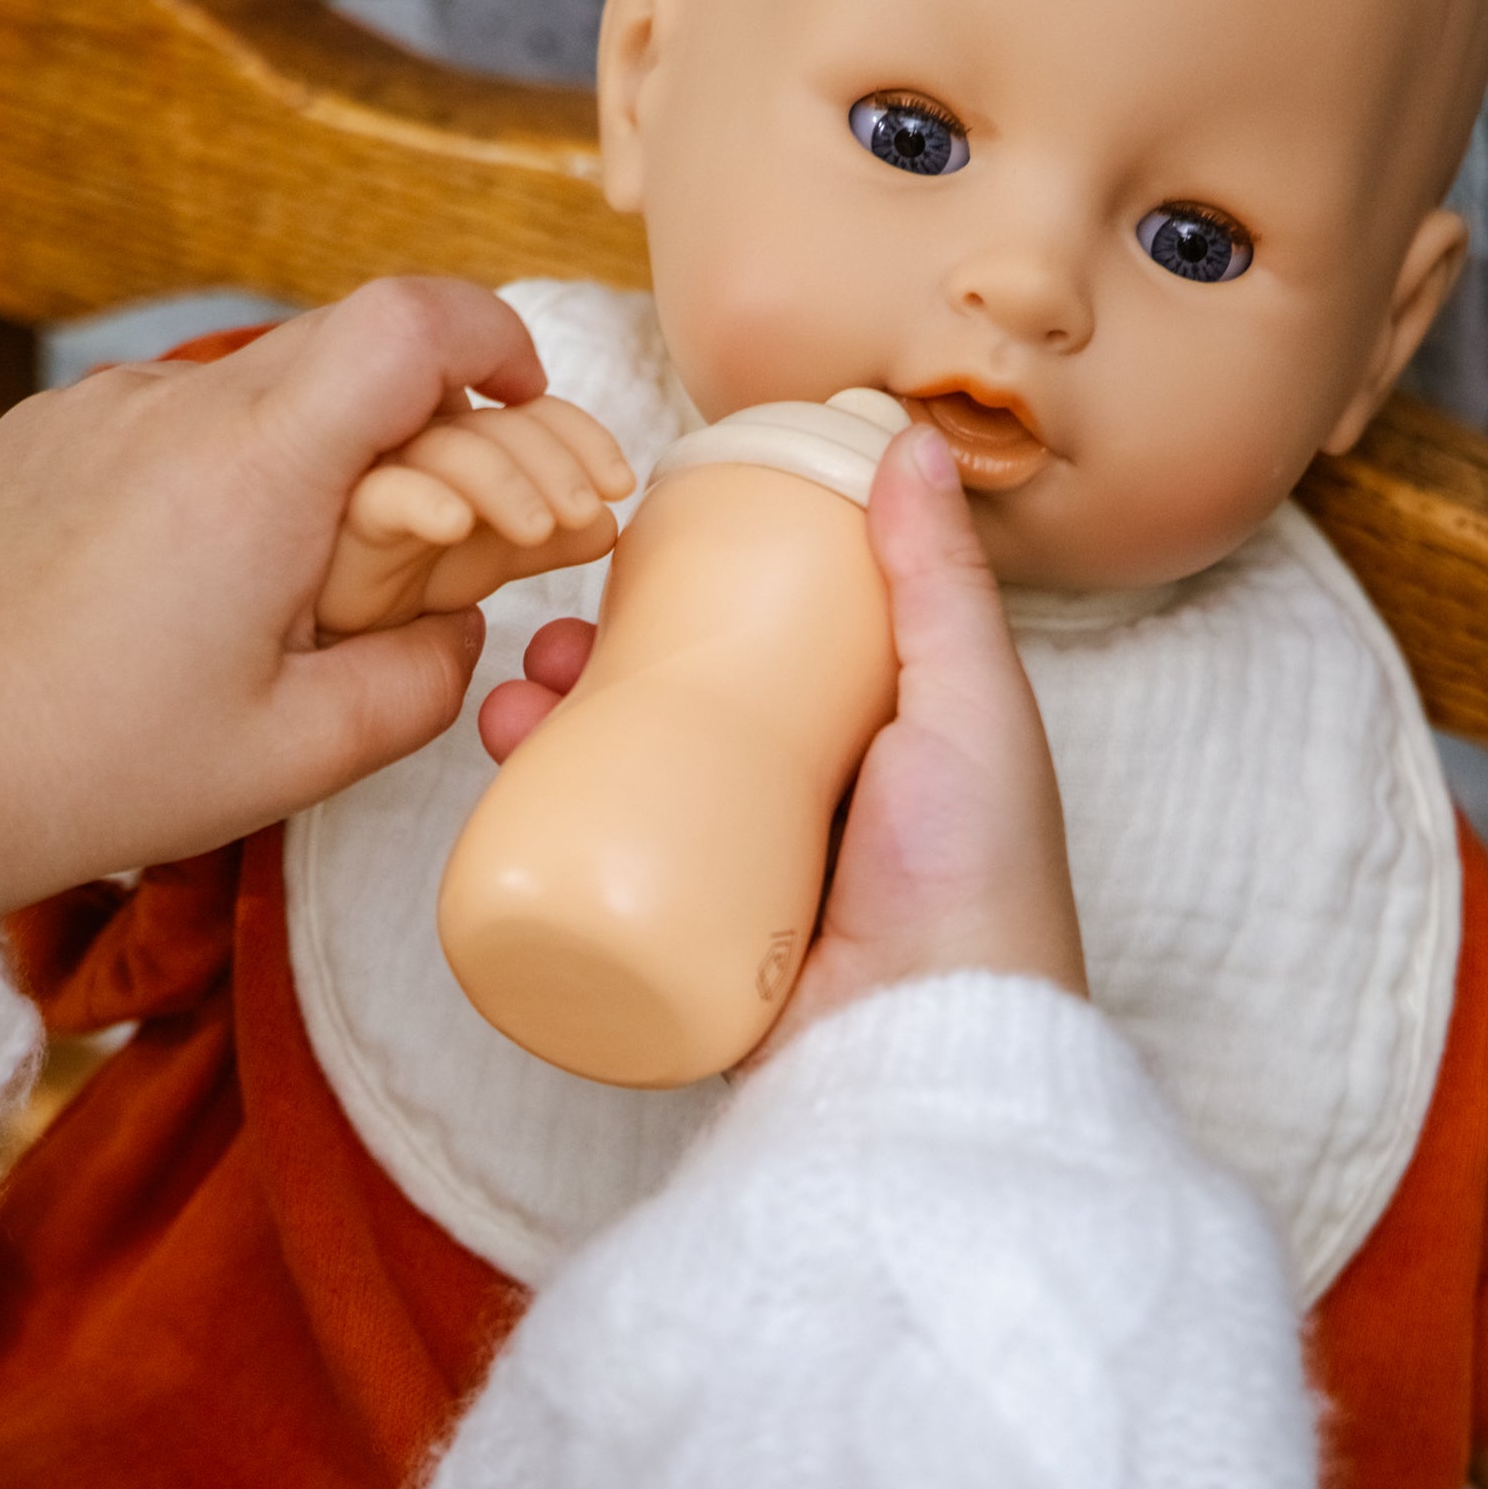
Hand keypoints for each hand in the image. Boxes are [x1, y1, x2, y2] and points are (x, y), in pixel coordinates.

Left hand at [0, 278, 544, 914]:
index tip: (522, 396)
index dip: (493, 339)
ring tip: (295, 570)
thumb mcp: (305, 754)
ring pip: (259, 383)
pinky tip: (196, 570)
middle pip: (347, 345)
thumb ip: (426, 679)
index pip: (411, 323)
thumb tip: (463, 628)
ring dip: (314, 448)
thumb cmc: (108, 765)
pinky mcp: (50, 428)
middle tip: (434, 516)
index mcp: (259, 471)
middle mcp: (178, 406)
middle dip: (418, 415)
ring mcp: (104, 406)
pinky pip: (174, 415)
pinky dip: (222, 466)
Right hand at [316, 398, 633, 634]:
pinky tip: (458, 525)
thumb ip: (550, 534)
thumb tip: (608, 522)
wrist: (336, 645)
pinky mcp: (337, 520)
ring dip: (501, 480)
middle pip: (488, 420)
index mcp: (458, 440)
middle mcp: (416, 442)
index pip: (525, 410)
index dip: (580, 435)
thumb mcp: (494, 555)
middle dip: (550, 459)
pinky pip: (381, 495)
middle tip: (584, 508)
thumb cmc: (409, 585)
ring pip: (441, 447)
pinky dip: (423, 502)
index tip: (619, 484)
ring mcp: (373, 473)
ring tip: (539, 530)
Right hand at [481, 419, 1087, 1041]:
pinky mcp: (691, 951)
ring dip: (552, 741)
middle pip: (676, 716)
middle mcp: (801, 807)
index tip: (627, 561)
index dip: (685, 602)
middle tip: (547, 647)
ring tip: (512, 712)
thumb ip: (941, 580)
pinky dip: (546, 837)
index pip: (760, 650)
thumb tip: (910, 442)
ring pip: (627, 791)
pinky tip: (509, 799)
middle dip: (593, 670)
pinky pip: (606, 883)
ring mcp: (742, 881)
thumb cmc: (978, 876)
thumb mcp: (970, 702)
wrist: (937, 1047)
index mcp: (868, 743)